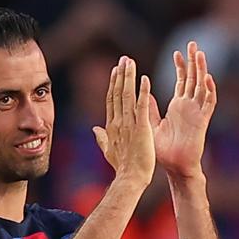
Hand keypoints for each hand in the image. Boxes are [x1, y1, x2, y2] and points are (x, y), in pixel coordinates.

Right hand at [93, 56, 155, 186]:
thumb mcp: (108, 151)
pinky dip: (143, 92)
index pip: (112, 100)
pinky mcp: (141, 127)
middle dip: (120, 75)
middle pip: (118, 93)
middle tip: (124, 59)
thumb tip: (94, 128)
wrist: (130, 178)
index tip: (116, 70)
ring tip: (131, 62)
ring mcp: (129, 124)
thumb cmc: (121, 168)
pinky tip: (144, 79)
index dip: (113, 84)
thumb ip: (101, 138)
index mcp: (111, 126)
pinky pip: (142, 106)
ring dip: (129, 77)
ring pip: (127, 95)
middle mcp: (118, 122)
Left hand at [150, 41, 217, 180]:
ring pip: (202, 86)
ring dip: (202, 70)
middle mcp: (189, 106)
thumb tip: (142, 93)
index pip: (181, 81)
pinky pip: (208, 103)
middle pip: (194, 78)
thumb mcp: (151, 125)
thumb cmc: (163, 151)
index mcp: (178, 106)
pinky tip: (207, 78)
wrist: (174, 167)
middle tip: (193, 43)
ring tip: (201, 54)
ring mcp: (197, 112)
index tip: (177, 52)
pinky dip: (209, 90)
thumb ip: (148, 108)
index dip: (181, 66)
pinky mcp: (202, 121)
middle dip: (194, 61)